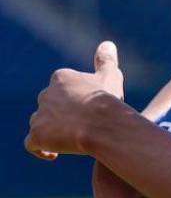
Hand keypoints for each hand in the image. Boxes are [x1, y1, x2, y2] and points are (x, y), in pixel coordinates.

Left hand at [25, 41, 124, 157]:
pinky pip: (32, 143)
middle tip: (83, 126)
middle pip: (50, 106)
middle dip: (62, 116)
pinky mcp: (36, 135)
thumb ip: (106, 60)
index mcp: (61, 77)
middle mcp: (45, 94)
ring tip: (71, 140)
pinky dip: (41, 148)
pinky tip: (54, 154)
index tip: (88, 110)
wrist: (102, 124)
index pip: (62, 89)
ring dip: (52, 131)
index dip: (75, 101)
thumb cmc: (108, 100)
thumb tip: (107, 44)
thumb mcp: (110, 76)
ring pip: (40, 123)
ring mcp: (39, 115)